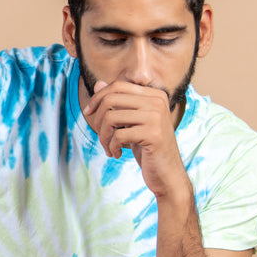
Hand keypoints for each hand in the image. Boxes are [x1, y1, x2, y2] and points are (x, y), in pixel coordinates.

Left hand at [83, 79, 188, 199]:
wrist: (168, 174)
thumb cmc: (148, 147)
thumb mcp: (132, 123)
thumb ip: (118, 103)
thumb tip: (98, 83)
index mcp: (155, 95)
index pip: (118, 86)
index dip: (98, 97)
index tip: (88, 112)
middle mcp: (158, 102)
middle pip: (111, 99)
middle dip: (98, 119)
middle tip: (101, 136)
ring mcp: (157, 117)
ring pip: (111, 118)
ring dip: (103, 136)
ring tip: (108, 148)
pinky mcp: (153, 135)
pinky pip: (118, 135)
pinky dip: (112, 147)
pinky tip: (116, 154)